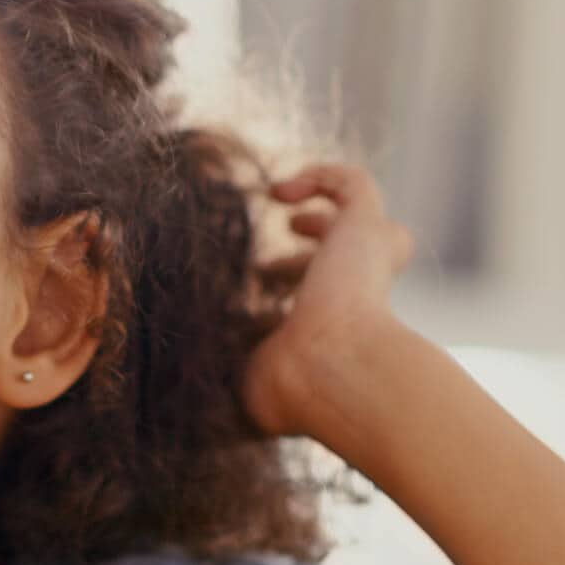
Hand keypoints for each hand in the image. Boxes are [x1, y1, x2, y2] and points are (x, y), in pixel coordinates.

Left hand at [241, 162, 416, 437]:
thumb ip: (238, 365)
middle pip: (354, 259)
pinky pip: (353, 183)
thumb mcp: (253, 377)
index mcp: (340, 330)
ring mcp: (369, 257)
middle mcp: (363, 294)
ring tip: (286, 219)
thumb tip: (195, 373)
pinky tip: (277, 193)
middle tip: (272, 265)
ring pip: (365, 219)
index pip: (330, 300)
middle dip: (314, 253)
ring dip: (321, 215)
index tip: (264, 288)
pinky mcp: (367, 226)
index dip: (299, 285)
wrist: (328, 372)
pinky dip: (318, 177)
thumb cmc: (290, 387)